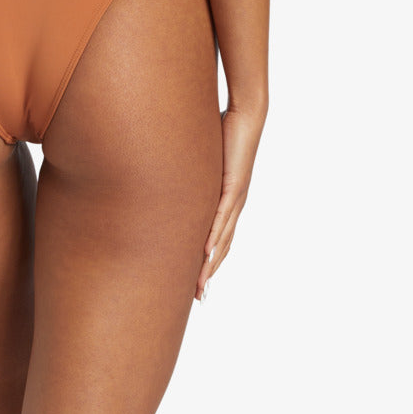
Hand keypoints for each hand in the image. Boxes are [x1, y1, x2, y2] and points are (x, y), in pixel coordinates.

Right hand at [195, 103, 264, 301]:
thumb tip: (166, 168)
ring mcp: (234, 197)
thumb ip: (187, 167)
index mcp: (226, 200)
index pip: (216, 238)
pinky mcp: (234, 186)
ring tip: (200, 284)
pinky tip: (206, 253)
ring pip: (222, 239)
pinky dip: (214, 237)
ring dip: (210, 264)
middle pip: (221, 247)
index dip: (207, 262)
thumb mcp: (200, 155)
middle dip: (208, 273)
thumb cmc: (224, 130)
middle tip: (197, 297)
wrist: (246, 116)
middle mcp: (233, 204)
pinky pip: (222, 217)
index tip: (196, 282)